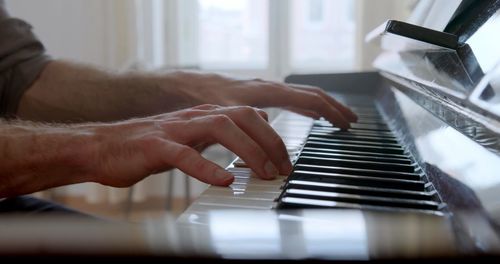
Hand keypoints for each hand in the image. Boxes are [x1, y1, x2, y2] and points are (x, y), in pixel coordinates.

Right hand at [86, 104, 290, 186]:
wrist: (99, 146)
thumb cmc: (143, 146)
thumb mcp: (187, 138)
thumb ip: (213, 136)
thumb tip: (243, 140)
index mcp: (201, 116)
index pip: (247, 114)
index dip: (271, 134)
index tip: (285, 159)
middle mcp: (192, 117)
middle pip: (242, 115)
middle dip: (269, 141)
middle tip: (283, 169)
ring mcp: (174, 129)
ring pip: (220, 127)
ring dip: (248, 150)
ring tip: (264, 174)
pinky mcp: (154, 146)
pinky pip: (184, 155)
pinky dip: (207, 168)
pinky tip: (225, 181)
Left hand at [164, 72, 357, 128]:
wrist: (187, 87)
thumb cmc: (204, 99)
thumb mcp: (227, 115)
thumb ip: (248, 129)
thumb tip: (268, 150)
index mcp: (269, 92)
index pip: (310, 99)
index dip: (330, 111)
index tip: (347, 122)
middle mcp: (271, 88)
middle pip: (312, 95)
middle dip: (333, 107)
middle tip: (351, 121)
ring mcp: (267, 91)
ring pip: (303, 95)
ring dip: (322, 107)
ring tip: (337, 118)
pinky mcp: (260, 96)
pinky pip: (291, 99)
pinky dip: (306, 107)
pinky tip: (310, 115)